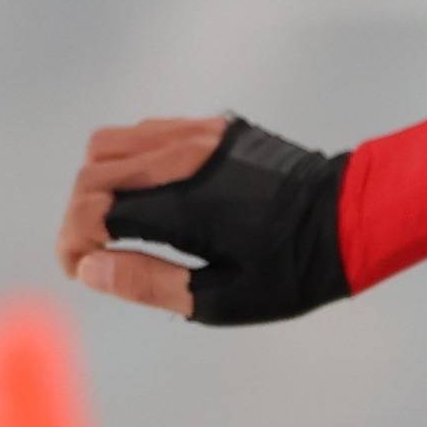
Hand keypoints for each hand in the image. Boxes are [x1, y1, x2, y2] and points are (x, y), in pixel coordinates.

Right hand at [60, 114, 354, 323]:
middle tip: (93, 253)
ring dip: (98, 183)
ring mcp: (198, 135)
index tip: (77, 269)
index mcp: (185, 205)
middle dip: (79, 215)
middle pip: (93, 173)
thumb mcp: (223, 299)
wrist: (354, 218)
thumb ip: (151, 284)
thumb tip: (90, 270)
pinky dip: (129, 163)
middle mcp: (184, 158)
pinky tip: (150, 197)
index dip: (73, 242)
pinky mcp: (214, 127)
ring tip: (115, 224)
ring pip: (112, 143)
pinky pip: (148, 132)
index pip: (95, 211)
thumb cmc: (294, 272)